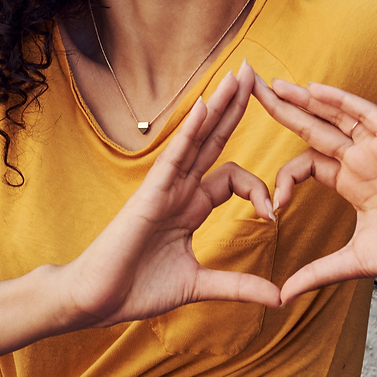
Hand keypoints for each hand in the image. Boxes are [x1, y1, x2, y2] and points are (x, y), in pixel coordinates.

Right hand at [62, 62, 280, 328]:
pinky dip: (190, 131)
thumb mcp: (200, 286)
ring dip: (220, 106)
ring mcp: (165, 188)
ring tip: (241, 75)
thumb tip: (279, 297)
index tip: (272, 217)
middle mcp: (180, 190)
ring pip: (198, 138)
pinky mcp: (150, 194)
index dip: (259, 189)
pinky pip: (174, 156)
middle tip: (258, 74)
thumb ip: (238, 286)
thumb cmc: (137, 290)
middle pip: (215, 140)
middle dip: (236, 108)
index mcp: (191, 207)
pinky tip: (205, 105)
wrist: (97, 301)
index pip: (233, 177)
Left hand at [252, 75, 376, 303]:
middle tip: (248, 89)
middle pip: (312, 128)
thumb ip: (317, 273)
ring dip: (304, 99)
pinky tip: (312, 90)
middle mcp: (360, 160)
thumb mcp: (353, 261)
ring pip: (334, 114)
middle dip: (281, 109)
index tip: (273, 208)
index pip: (305, 164)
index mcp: (350, 183)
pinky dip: (339, 101)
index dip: (283, 179)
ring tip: (272, 84)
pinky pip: (364, 113)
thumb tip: (282, 297)